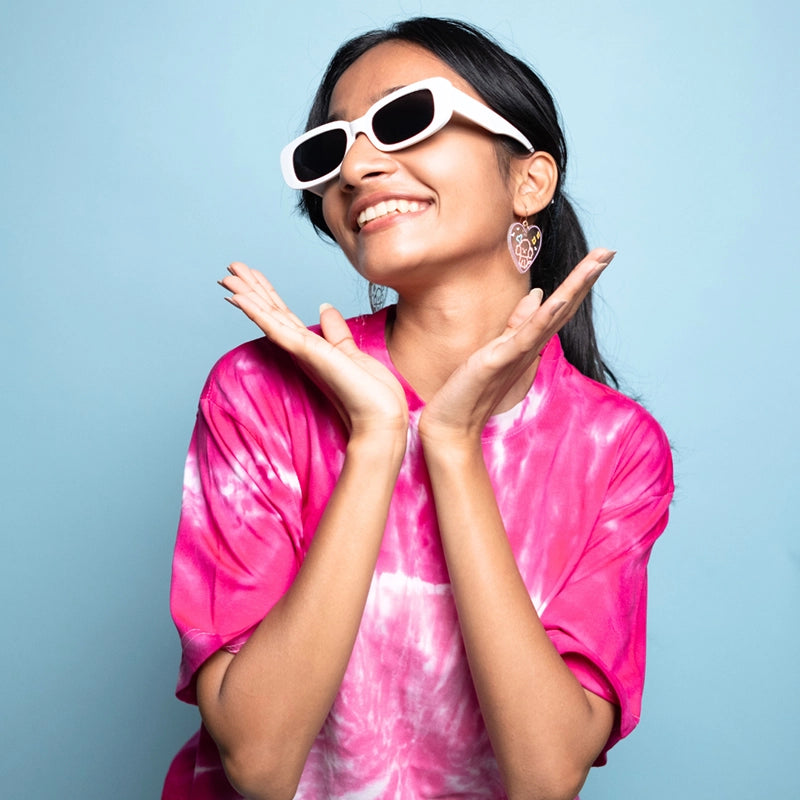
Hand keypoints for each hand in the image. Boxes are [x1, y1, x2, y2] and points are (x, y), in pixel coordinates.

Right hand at [220, 263, 408, 439]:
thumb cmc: (372, 395)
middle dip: (250, 289)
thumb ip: (335, 333)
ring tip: (226, 275)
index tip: (252, 274)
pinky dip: (257, 312)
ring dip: (246, 295)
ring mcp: (302, 351)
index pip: (284, 315)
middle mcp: (302, 350)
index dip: (267, 294)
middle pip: (271, 313)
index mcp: (312, 348)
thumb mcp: (353, 354)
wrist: (381, 418)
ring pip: (268, 317)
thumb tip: (325, 308)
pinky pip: (276, 328)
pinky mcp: (307, 352)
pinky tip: (239, 298)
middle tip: (230, 267)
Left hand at [419, 248, 614, 446]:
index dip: (578, 281)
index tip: (598, 256)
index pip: (559, 306)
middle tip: (609, 250)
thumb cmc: (472, 388)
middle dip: (586, 278)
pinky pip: (525, 337)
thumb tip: (537, 294)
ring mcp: (517, 353)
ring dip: (574, 288)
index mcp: (528, 341)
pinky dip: (543, 318)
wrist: (453, 424)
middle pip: (565, 307)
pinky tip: (557, 298)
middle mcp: (529, 347)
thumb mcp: (497, 348)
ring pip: (552, 316)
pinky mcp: (499, 360)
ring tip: (595, 263)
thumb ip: (518, 323)